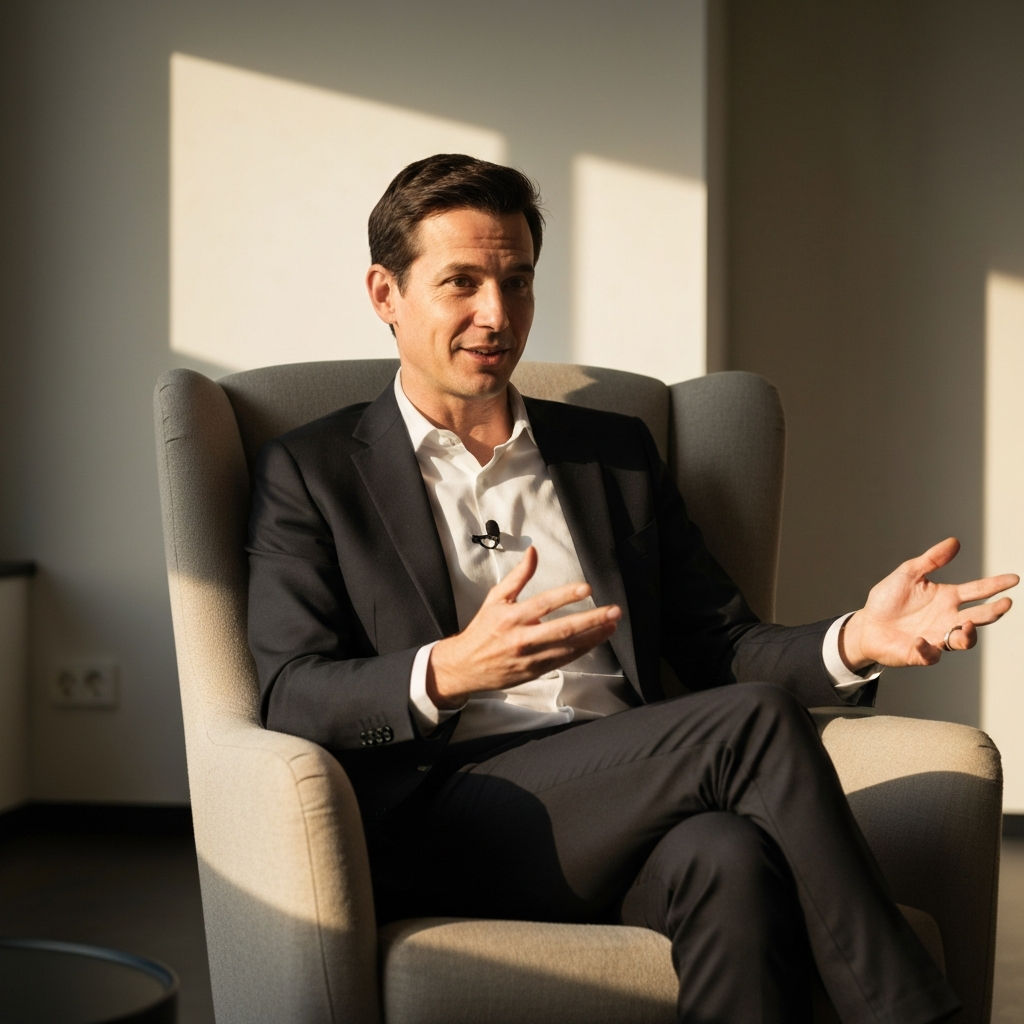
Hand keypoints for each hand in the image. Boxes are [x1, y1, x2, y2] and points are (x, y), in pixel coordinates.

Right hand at [427, 546, 620, 709]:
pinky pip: (563, 660)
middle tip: (613, 612)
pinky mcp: (535, 671)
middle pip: (562, 629)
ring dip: (593, 636)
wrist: (466, 666)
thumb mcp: (496, 598)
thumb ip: (518, 576)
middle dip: (592, 620)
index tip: (586, 589)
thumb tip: (533, 552)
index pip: (544, 603)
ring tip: (612, 625)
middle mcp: (522, 638)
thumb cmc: (483, 629)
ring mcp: (530, 658)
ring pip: (568, 647)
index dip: (566, 596)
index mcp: (512, 617)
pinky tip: (596, 640)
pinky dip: (582, 650)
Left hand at [840, 537, 1017, 668]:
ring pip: (963, 641)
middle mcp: (947, 619)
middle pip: (979, 617)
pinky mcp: (920, 653)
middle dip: (994, 611)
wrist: (867, 624)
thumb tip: (955, 541)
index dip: (996, 585)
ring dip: (968, 635)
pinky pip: (930, 654)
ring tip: (967, 625)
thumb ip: (931, 559)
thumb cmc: (888, 600)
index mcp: (946, 598)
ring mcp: (936, 637)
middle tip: (1005, 604)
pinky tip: (919, 639)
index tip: (1014, 579)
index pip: (977, 591)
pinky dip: (927, 648)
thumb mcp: (909, 574)